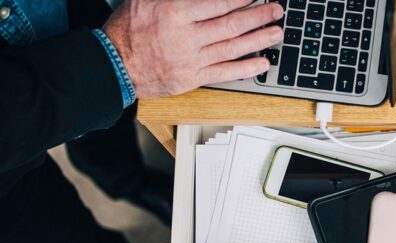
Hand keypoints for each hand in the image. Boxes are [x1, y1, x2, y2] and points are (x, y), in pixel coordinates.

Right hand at [103, 0, 283, 97]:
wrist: (114, 65)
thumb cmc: (128, 30)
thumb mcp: (146, 0)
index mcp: (175, 12)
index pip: (218, 3)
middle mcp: (187, 37)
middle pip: (232, 25)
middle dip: (258, 17)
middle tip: (276, 11)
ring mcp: (192, 59)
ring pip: (233, 48)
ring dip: (259, 40)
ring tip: (276, 33)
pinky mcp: (193, 78)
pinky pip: (225, 73)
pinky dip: (246, 68)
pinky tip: (262, 63)